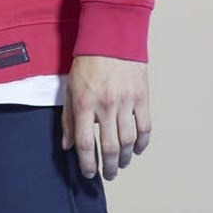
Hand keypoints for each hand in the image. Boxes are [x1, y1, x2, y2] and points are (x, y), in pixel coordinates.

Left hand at [61, 56, 150, 179]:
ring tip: (121, 164)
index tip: (88, 173)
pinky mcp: (141, 97)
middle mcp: (106, 106)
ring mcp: (126, 102)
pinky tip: (137, 150)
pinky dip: (142, 142)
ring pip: (128, 141)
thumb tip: (68, 145)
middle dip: (108, 167)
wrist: (112, 38)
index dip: (87, 163)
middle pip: (109, 147)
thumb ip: (69, 119)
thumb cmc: (88, 63)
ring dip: (125, 158)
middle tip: (108, 174)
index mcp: (85, 104)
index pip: (85, 143)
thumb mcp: (70, 89)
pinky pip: (145, 126)